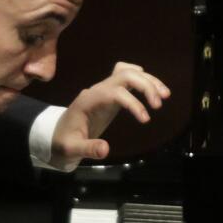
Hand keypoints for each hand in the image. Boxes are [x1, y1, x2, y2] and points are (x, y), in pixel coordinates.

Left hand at [50, 62, 170, 169]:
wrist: (57, 134)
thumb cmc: (63, 141)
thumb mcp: (71, 149)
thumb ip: (87, 148)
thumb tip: (106, 150)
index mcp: (88, 100)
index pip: (115, 92)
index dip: (132, 102)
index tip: (146, 119)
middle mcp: (97, 90)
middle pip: (124, 75)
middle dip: (145, 85)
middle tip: (160, 104)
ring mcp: (104, 89)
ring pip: (128, 72)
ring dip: (148, 80)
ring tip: (165, 95)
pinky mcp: (111, 94)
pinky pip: (128, 78)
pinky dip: (143, 80)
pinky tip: (155, 91)